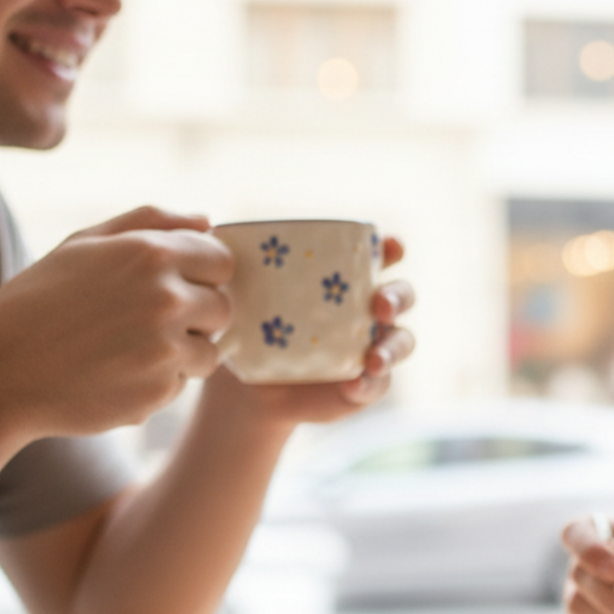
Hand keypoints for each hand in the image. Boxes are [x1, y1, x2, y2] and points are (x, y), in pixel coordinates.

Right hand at [0, 207, 231, 439]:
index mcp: (151, 254)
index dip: (201, 274)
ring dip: (182, 351)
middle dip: (196, 315)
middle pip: (222, 307)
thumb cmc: (39, 301)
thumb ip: (151, 223)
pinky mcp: (160, 391)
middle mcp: (167, 300)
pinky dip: (157, 381)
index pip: (222, 260)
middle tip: (145, 321)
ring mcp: (166, 349)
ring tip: (128, 348)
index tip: (173, 284)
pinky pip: (181, 383)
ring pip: (210, 351)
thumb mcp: (84, 245)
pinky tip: (114, 373)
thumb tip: (208, 220)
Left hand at [206, 238, 415, 426]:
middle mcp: (369, 310)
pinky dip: (368, 385)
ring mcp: (372, 348)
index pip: (383, 255)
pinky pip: (377, 384)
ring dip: (393, 347)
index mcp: (348, 278)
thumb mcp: (242, 293)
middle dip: (397, 297)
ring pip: (402, 341)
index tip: (388, 246)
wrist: (248, 387)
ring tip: (372, 359)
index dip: (392, 247)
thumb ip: (237, 262)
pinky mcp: (365, 384)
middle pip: (402, 295)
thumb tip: (211, 225)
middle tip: (378, 306)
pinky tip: (352, 385)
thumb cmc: (249, 327)